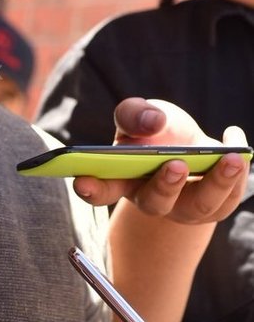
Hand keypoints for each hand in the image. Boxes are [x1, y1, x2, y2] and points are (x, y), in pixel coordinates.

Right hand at [73, 97, 247, 220]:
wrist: (188, 147)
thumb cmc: (156, 132)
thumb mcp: (140, 113)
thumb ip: (135, 113)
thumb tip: (153, 123)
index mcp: (122, 179)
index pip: (102, 190)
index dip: (91, 189)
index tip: (82, 182)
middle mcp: (151, 199)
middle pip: (156, 202)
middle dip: (166, 185)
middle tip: (176, 164)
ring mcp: (185, 208)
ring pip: (200, 206)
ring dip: (216, 183)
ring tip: (230, 158)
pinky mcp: (216, 206)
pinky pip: (230, 196)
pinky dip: (239, 170)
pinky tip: (236, 140)